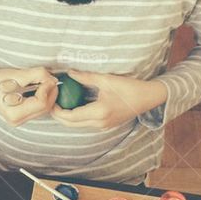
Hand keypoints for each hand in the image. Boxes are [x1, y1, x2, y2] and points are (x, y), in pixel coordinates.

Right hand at [0, 67, 58, 126]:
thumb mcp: (19, 74)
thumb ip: (39, 75)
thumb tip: (54, 80)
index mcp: (14, 113)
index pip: (41, 103)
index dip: (47, 88)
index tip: (46, 77)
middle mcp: (16, 121)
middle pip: (45, 108)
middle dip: (50, 92)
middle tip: (48, 78)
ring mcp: (18, 121)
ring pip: (44, 109)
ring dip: (47, 95)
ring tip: (41, 83)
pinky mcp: (21, 118)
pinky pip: (39, 109)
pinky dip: (42, 98)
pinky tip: (36, 90)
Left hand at [51, 70, 167, 128]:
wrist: (148, 98)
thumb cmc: (129, 87)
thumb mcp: (106, 79)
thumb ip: (86, 77)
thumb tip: (69, 73)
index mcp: (99, 112)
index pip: (71, 116)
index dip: (57, 111)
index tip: (51, 101)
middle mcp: (100, 123)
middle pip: (72, 124)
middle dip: (59, 115)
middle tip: (52, 103)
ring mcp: (104, 126)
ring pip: (79, 125)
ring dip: (68, 117)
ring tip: (61, 103)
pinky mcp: (106, 126)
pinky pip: (86, 124)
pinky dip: (77, 117)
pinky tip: (74, 105)